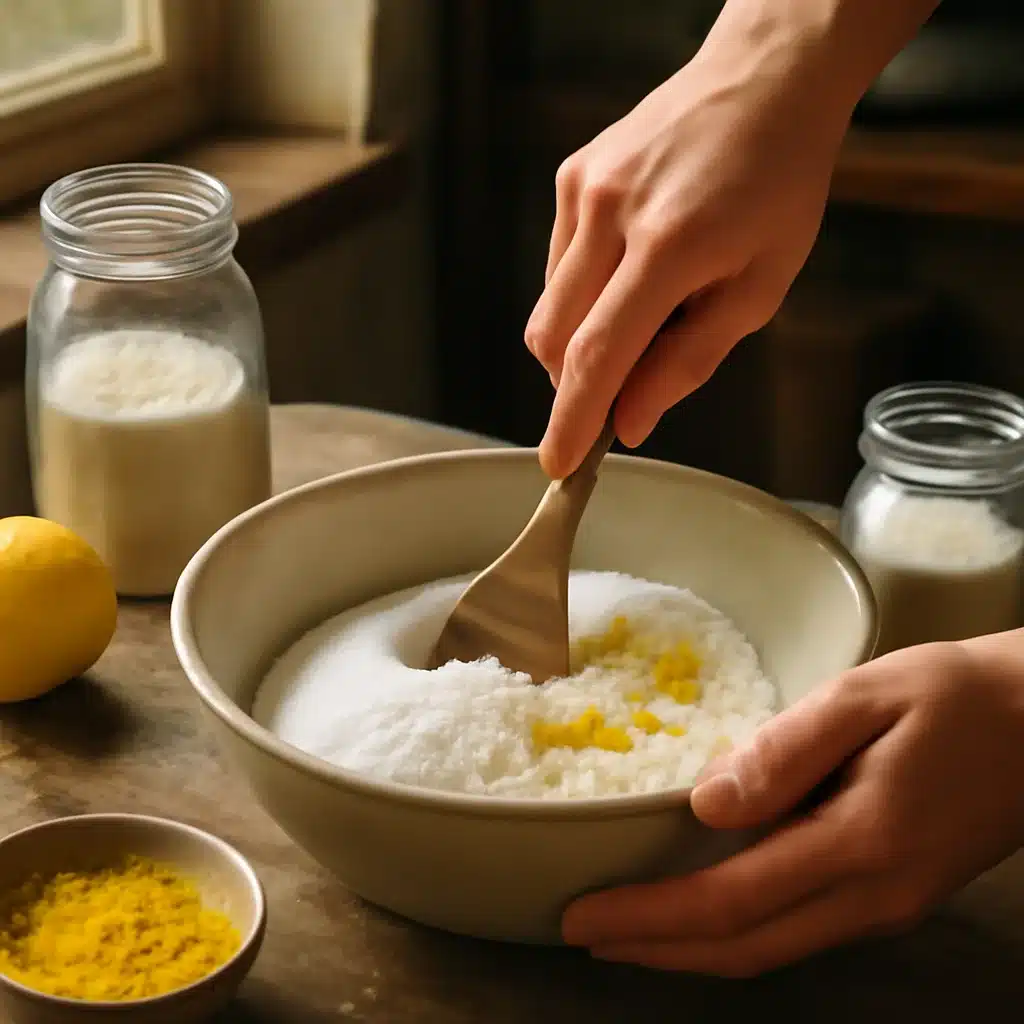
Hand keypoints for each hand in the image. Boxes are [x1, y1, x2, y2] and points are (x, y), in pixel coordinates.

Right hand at [525, 31, 852, 478]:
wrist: (762, 82)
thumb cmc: (777, 185)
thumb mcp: (758, 288)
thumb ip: (689, 361)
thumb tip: (632, 421)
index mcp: (670, 245)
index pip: (597, 355)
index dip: (571, 420)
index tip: (558, 464)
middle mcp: (612, 213)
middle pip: (553, 339)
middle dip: (574, 384)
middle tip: (622, 389)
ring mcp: (583, 190)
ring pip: (549, 307)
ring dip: (582, 336)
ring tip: (647, 307)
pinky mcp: (571, 177)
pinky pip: (557, 266)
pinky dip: (583, 294)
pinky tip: (630, 270)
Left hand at [562, 634, 1023, 976]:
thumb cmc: (953, 696)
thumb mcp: (863, 697)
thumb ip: (784, 751)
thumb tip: (705, 802)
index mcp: (860, 843)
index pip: (729, 901)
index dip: (649, 919)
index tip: (582, 918)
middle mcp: (874, 896)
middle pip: (744, 946)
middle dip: (656, 949)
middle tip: (583, 933)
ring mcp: (889, 906)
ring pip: (772, 947)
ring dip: (691, 946)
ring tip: (628, 930)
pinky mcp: (896, 897)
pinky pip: (799, 929)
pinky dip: (737, 929)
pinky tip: (705, 909)